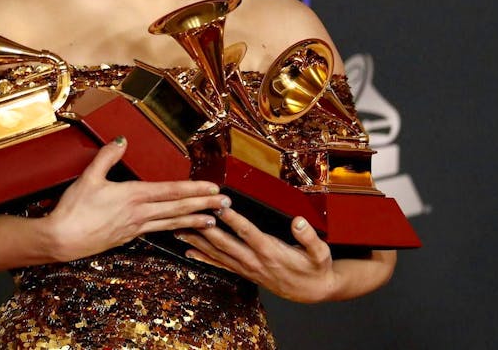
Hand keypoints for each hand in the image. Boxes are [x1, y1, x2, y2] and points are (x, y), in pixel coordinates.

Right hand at [45, 137, 228, 262]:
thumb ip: (107, 157)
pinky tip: (180, 230)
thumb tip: (122, 139)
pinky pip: (157, 232)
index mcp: (132, 196)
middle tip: (226, 205)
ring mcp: (135, 228)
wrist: (61, 240)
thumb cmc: (73, 210)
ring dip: (193, 221)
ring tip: (212, 221)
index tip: (213, 188)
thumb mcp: (89, 177)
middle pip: (177, 208)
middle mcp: (139, 214)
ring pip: (171, 223)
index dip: (194, 189)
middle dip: (203, 205)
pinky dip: (173, 230)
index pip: (170, 191)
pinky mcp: (127, 238)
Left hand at [175, 203, 336, 302]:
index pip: (247, 232)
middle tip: (188, 214)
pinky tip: (189, 252)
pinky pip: (220, 265)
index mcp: (271, 251)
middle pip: (225, 243)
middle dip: (204, 228)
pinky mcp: (244, 272)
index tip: (218, 205)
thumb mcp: (319, 252)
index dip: (232, 219)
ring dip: (197, 241)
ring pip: (217, 254)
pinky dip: (203, 258)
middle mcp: (254, 260)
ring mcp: (247, 268)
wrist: (313, 291)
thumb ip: (308, 236)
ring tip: (178, 229)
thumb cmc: (315, 268)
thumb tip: (299, 221)